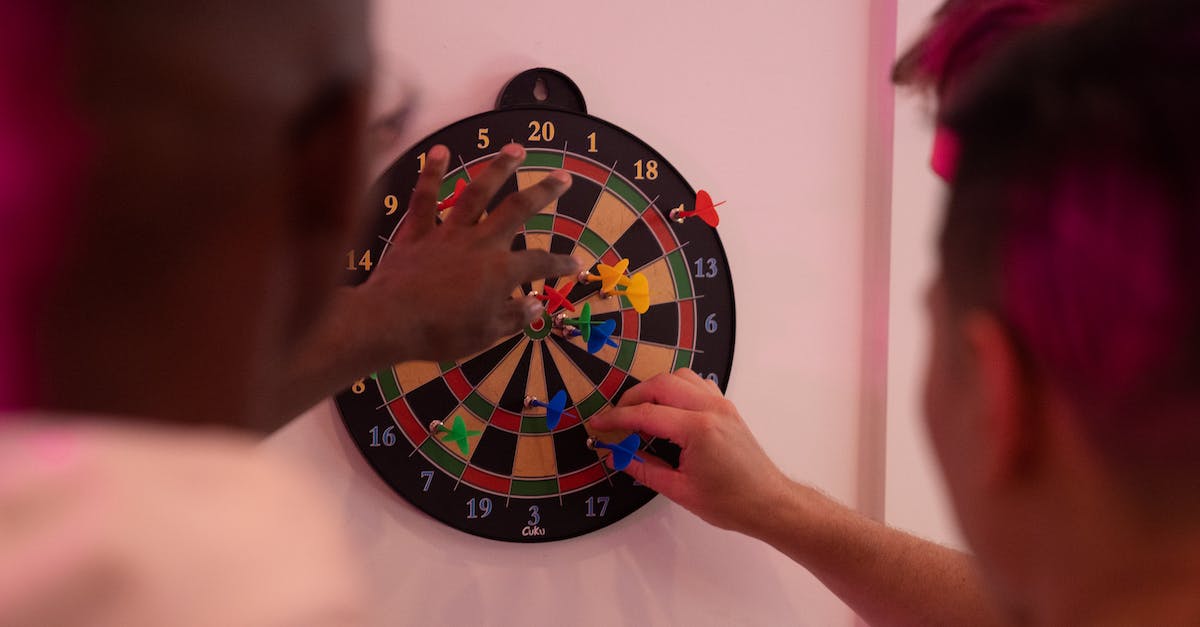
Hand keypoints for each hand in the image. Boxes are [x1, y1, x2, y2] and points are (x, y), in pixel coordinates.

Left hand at [355, 143, 579, 361]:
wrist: (389, 322)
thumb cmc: (441, 333)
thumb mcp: (486, 334)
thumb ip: (513, 317)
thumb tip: (536, 305)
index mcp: (501, 270)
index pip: (540, 263)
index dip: (562, 263)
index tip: (576, 263)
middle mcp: (480, 243)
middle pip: (518, 209)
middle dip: (544, 192)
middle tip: (563, 177)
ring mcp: (448, 233)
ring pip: (478, 192)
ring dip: (499, 168)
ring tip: (516, 149)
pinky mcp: (417, 232)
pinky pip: (425, 197)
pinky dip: (432, 173)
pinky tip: (440, 151)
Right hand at [588, 369, 791, 534]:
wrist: (769, 503)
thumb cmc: (730, 503)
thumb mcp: (680, 490)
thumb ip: (644, 468)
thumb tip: (616, 455)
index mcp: (698, 429)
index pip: (646, 414)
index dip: (616, 418)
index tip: (598, 423)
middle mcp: (711, 408)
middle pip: (661, 384)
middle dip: (633, 397)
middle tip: (616, 418)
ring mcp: (721, 404)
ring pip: (680, 377)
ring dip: (655, 389)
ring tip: (641, 413)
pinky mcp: (727, 407)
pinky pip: (696, 384)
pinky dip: (677, 390)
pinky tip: (669, 411)